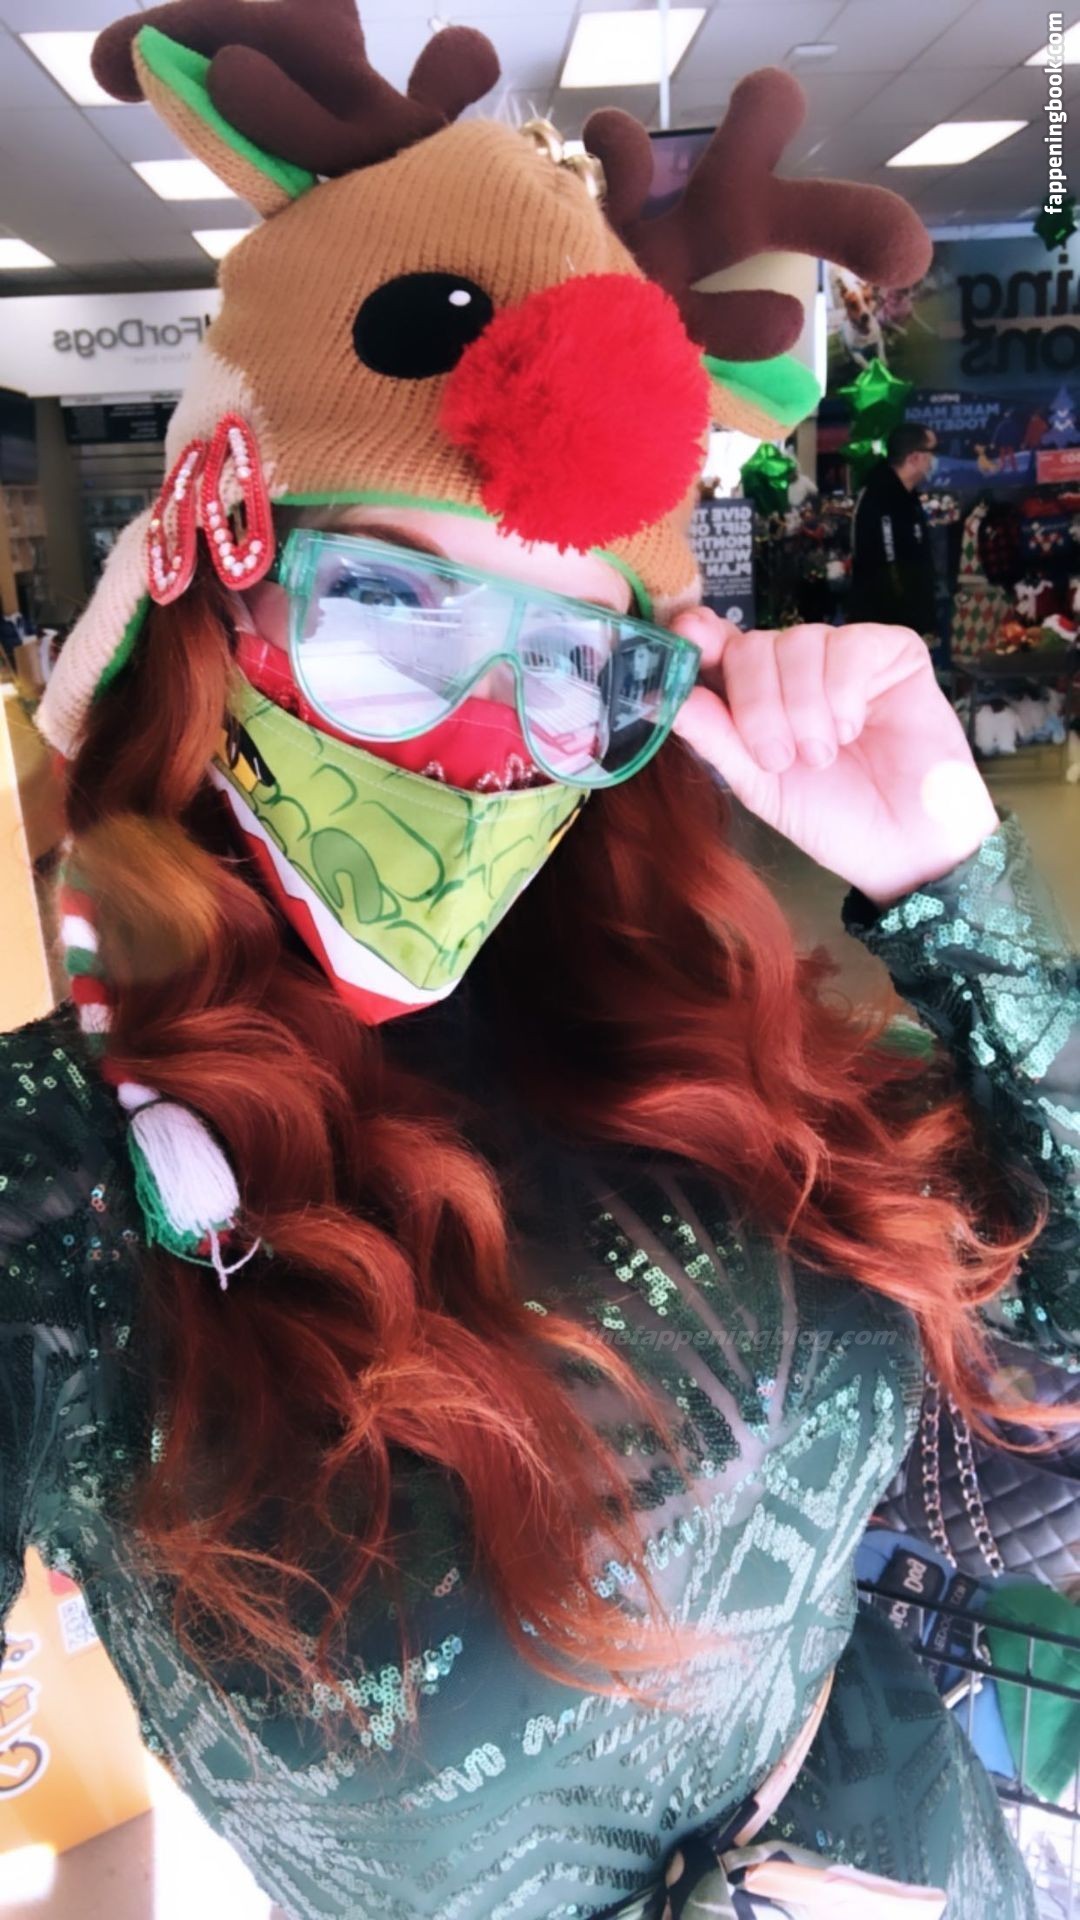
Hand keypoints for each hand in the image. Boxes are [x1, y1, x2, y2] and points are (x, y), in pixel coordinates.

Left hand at [670, 613, 999, 907]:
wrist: (904, 846)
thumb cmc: (833, 818)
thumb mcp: (760, 785)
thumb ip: (715, 737)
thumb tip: (665, 696)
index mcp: (757, 696)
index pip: (720, 647)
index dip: (702, 638)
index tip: (689, 637)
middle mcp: (797, 668)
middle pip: (753, 645)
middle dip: (758, 705)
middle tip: (781, 758)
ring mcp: (845, 656)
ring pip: (800, 643)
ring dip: (804, 708)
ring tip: (824, 755)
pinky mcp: (894, 653)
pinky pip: (851, 645)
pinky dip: (843, 691)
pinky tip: (855, 728)